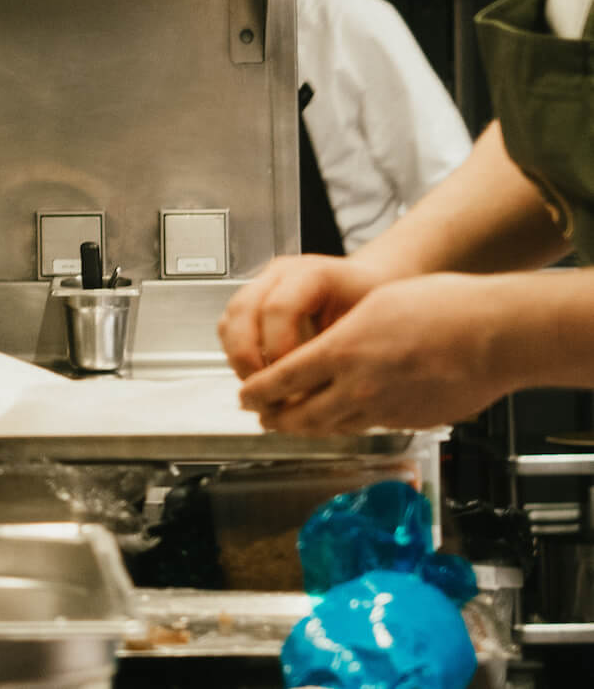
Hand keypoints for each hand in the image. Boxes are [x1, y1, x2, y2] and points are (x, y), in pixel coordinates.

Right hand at [218, 254, 385, 378]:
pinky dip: (236, 353)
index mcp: (312, 274)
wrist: (369, 283)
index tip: (291, 380)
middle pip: (243, 310)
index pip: (278, 307)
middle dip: (248, 357)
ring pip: (231, 317)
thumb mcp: (368, 326)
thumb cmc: (372, 306)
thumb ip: (337, 353)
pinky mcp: (253, 300)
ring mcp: (262, 284)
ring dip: (237, 357)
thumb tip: (310, 398)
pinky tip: (257, 376)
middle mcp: (280, 274)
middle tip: (265, 392)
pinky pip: (230, 325)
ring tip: (259, 388)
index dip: (279, 348)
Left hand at [238, 274, 503, 432]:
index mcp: (342, 351)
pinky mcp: (409, 422)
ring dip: (305, 428)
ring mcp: (385, 410)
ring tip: (290, 424)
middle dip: (274, 417)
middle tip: (259, 416)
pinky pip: (365, 428)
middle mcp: (358, 387)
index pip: (283, 380)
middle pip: (301, 414)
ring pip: (332, 427)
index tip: (244, 395)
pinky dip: (343, 426)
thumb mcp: (373, 306)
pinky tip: (340, 421)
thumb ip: (341, 334)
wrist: (490, 333)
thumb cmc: (437, 308)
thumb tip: (323, 353)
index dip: (258, 391)